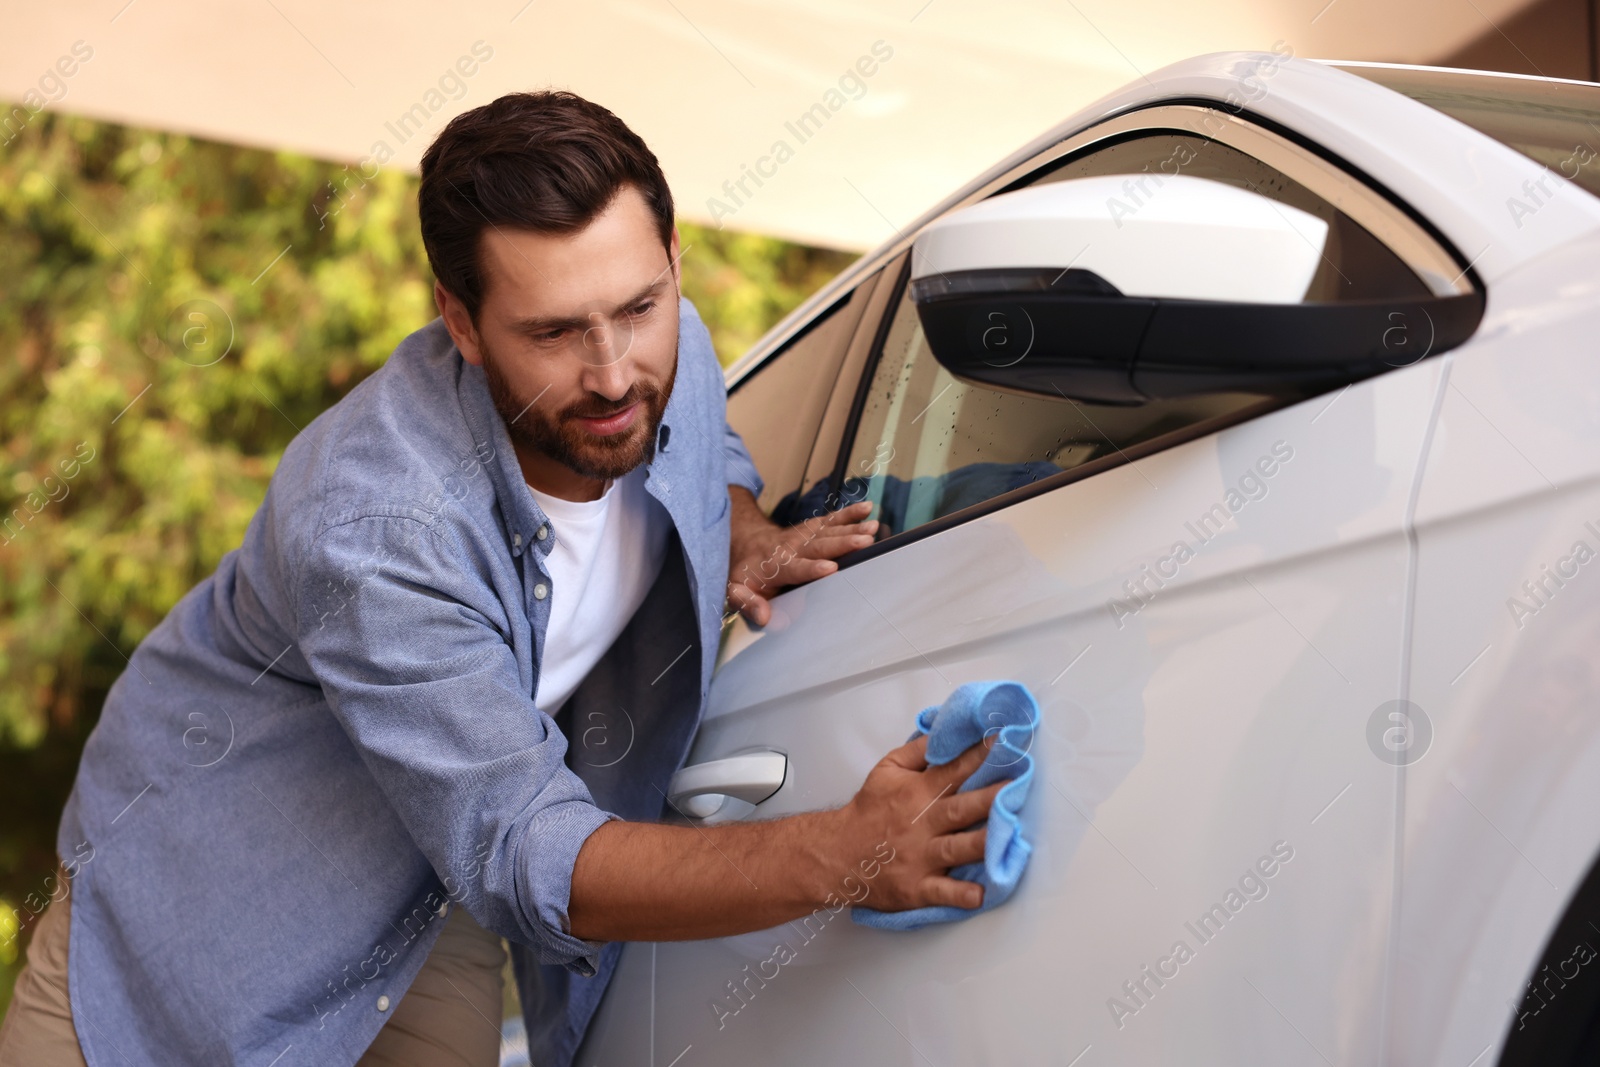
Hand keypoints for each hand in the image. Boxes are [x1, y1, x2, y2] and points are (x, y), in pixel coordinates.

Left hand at [725, 487, 881, 626]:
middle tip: (864, 541)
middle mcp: (792, 548)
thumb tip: (765, 617)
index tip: (830, 568)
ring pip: (828, 531)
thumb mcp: (735, 591)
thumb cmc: (744, 573)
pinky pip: (831, 520)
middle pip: (819, 545)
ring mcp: (803, 536)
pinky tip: (867, 509)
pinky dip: (849, 514)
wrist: (744, 543)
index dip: (811, 568)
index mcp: (775, 566)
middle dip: (842, 543)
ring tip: (873, 529)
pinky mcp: (812, 529)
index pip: (795, 568)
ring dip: (851, 529)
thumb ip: (748, 604)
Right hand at [838, 734, 1002, 911]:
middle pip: (961, 809)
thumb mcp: (887, 770)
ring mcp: (920, 857)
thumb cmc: (868, 810)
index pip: (954, 770)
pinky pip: (941, 892)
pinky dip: (960, 895)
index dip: (979, 755)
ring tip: (1008, 836)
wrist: (837, 853)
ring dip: (983, 843)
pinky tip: (980, 894)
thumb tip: (948, 734)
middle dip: (990, 798)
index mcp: (917, 792)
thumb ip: (919, 751)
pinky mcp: (916, 887)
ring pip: (957, 848)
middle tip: (1017, 787)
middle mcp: (922, 823)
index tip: (1004, 743)